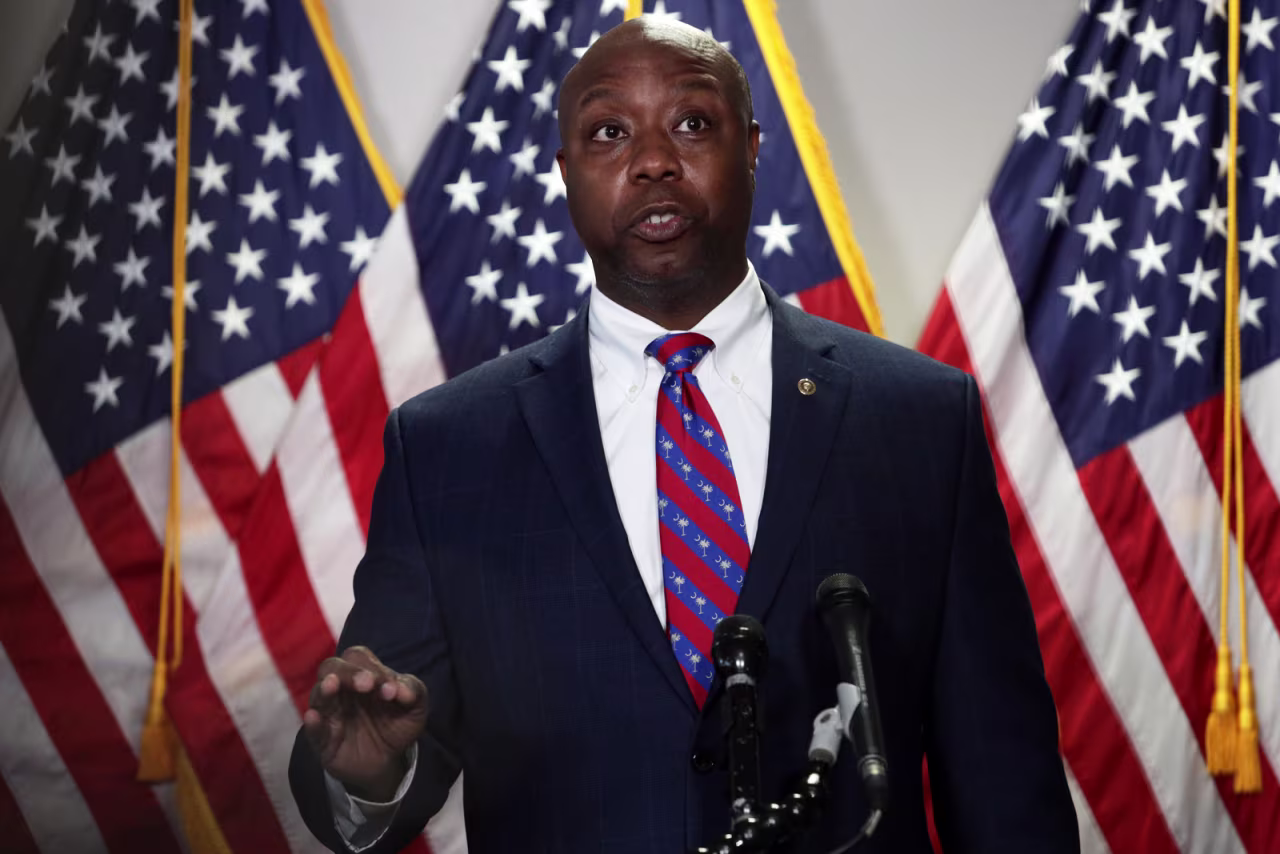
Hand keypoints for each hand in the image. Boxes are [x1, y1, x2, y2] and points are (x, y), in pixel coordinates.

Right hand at [303, 646, 427, 800]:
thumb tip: (402, 690)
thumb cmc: (397, 724)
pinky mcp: (322, 740)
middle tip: (366, 684)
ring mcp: (329, 713)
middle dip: (348, 672)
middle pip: (332, 667)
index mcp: (364, 675)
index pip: (359, 658)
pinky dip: (313, 724)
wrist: (388, 760)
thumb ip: (414, 692)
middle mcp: (342, 689)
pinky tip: (313, 717)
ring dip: (325, 689)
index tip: (390, 688)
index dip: (373, 667)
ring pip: (318, 694)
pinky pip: (312, 731)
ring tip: (332, 685)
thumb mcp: (415, 708)